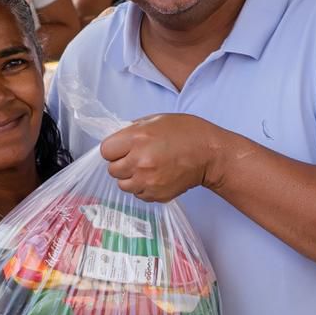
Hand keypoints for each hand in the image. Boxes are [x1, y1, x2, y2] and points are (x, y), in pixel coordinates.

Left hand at [100, 114, 226, 201]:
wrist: (210, 155)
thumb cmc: (187, 133)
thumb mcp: (156, 119)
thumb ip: (132, 130)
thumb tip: (117, 140)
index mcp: (137, 138)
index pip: (105, 150)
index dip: (113, 149)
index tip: (122, 148)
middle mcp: (140, 161)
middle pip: (112, 170)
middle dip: (121, 163)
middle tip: (136, 157)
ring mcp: (148, 181)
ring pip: (123, 185)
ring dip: (130, 177)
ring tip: (147, 168)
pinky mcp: (156, 195)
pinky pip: (138, 194)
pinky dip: (143, 187)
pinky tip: (156, 176)